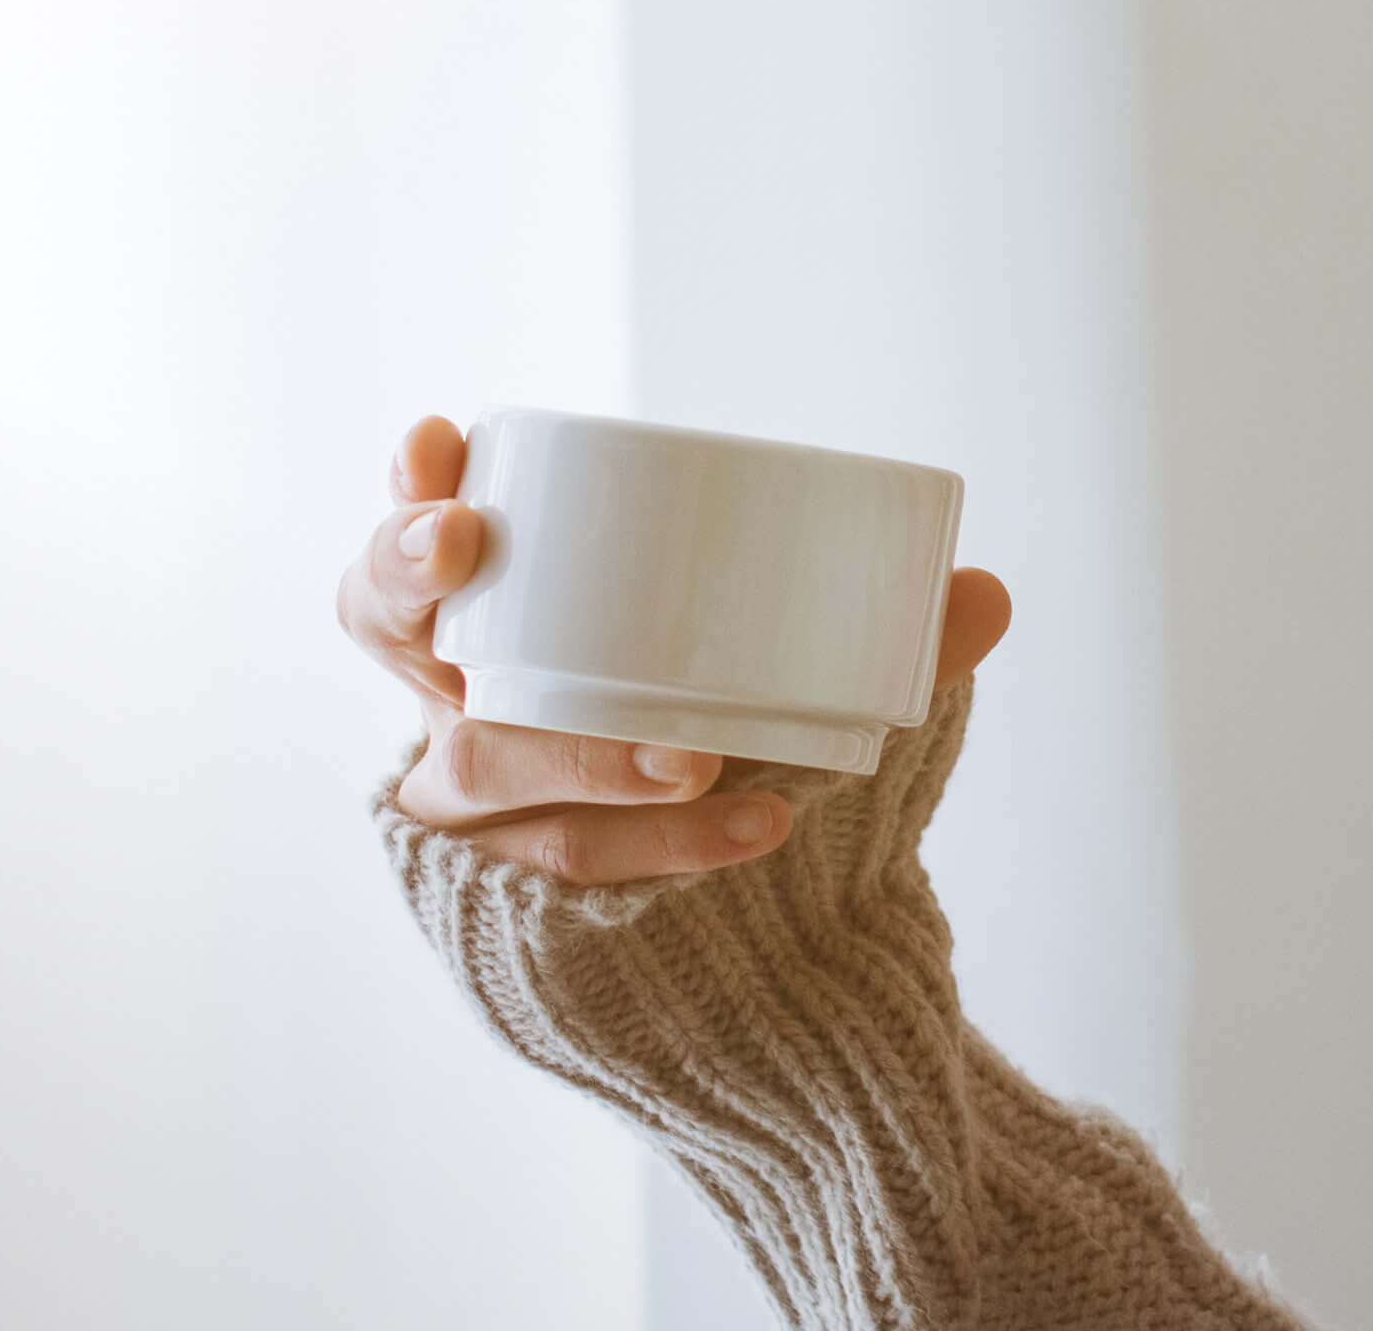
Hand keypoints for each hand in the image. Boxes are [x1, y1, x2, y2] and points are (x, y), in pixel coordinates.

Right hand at [335, 414, 1013, 884]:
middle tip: (469, 543)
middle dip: (408, 571)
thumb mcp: (790, 673)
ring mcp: (469, 805)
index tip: (437, 440)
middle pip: (384, 626)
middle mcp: (452, 698)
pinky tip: (755, 823)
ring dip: (588, 747)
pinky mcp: (504, 895)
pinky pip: (568, 863)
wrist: (729, 931)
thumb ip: (884, 634)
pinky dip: (666, 847)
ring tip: (696, 755)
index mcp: (492, 613)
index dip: (405, 488)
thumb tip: (988, 590)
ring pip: (485, 762)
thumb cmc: (730, 744)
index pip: (408, 538)